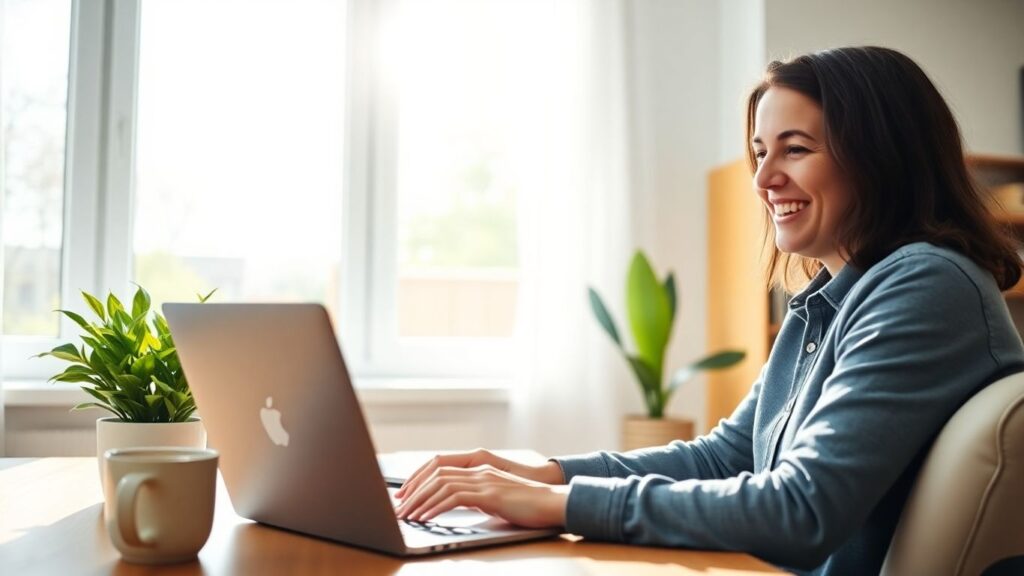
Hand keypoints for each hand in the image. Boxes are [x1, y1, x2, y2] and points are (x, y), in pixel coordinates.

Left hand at [394, 449, 564, 499]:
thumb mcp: (495, 498)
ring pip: (441, 484)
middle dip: (413, 490)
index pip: (440, 466)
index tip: (405, 495)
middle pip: (436, 473)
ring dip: (420, 501)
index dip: (419, 479)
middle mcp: (479, 469)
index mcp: (479, 467)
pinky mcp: (490, 494)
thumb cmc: (527, 504)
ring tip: (407, 516)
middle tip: (399, 507)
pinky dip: (436, 508)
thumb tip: (455, 505)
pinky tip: (426, 518)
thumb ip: (476, 496)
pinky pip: (455, 498)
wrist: (553, 503)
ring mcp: (484, 480)